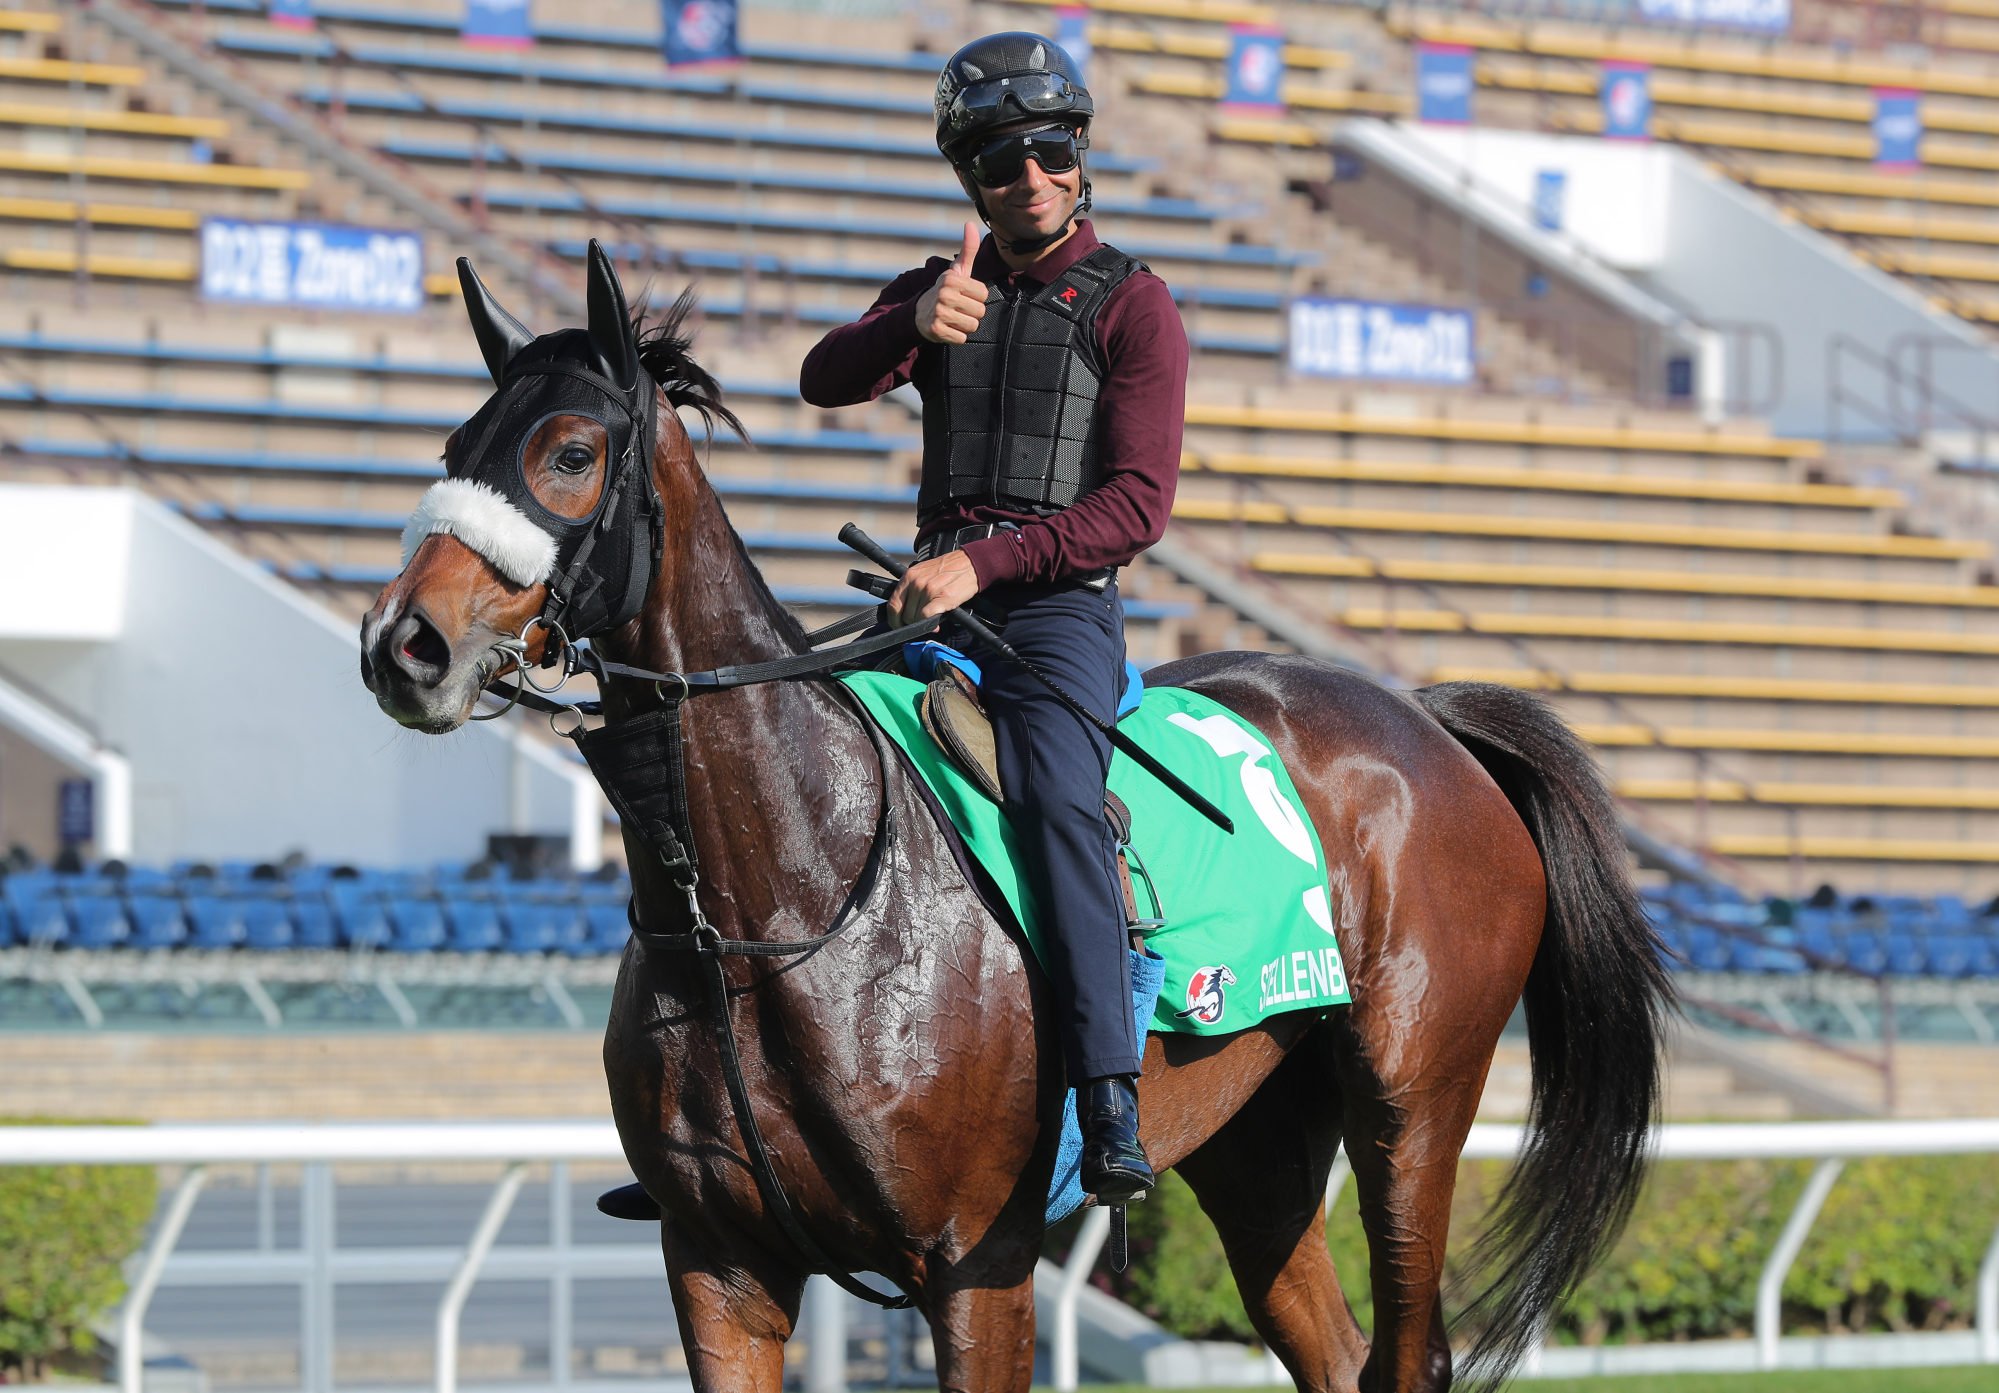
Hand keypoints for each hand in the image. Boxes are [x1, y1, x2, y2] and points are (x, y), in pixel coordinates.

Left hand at [890, 551, 980, 624]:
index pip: (893, 604)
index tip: (899, 625)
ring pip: (916, 618)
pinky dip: (931, 624)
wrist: (970, 563)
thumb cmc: (949, 569)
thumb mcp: (924, 573)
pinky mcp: (942, 598)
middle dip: (912, 623)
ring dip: (923, 623)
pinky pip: (927, 617)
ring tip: (933, 618)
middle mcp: (916, 583)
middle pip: (905, 614)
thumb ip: (912, 588)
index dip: (894, 619)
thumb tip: (905, 610)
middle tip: (921, 622)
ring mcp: (928, 590)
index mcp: (909, 576)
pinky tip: (936, 623)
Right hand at [914, 222, 986, 344]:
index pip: (983, 294)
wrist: (918, 313)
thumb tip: (970, 223)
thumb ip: (968, 249)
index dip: (976, 297)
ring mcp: (939, 313)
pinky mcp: (936, 330)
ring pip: (972, 326)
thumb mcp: (956, 271)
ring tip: (954, 318)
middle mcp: (944, 294)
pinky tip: (948, 328)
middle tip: (959, 309)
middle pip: (980, 312)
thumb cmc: (945, 290)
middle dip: (972, 313)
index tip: (964, 296)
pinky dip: (957, 336)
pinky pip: (962, 339)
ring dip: (965, 325)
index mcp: (952, 279)